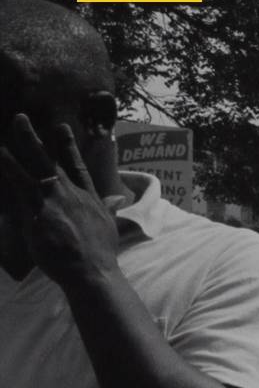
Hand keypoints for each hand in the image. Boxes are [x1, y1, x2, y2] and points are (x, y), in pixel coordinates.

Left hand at [0, 114, 121, 286]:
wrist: (92, 270)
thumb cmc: (100, 254)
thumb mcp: (109, 226)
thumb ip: (109, 208)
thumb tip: (117, 200)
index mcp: (88, 197)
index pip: (77, 166)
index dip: (68, 146)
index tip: (61, 127)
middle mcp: (71, 193)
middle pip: (50, 160)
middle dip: (34, 138)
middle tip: (20, 118)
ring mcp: (54, 200)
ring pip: (33, 168)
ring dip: (18, 148)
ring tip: (7, 132)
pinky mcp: (38, 211)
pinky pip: (19, 185)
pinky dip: (8, 168)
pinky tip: (0, 156)